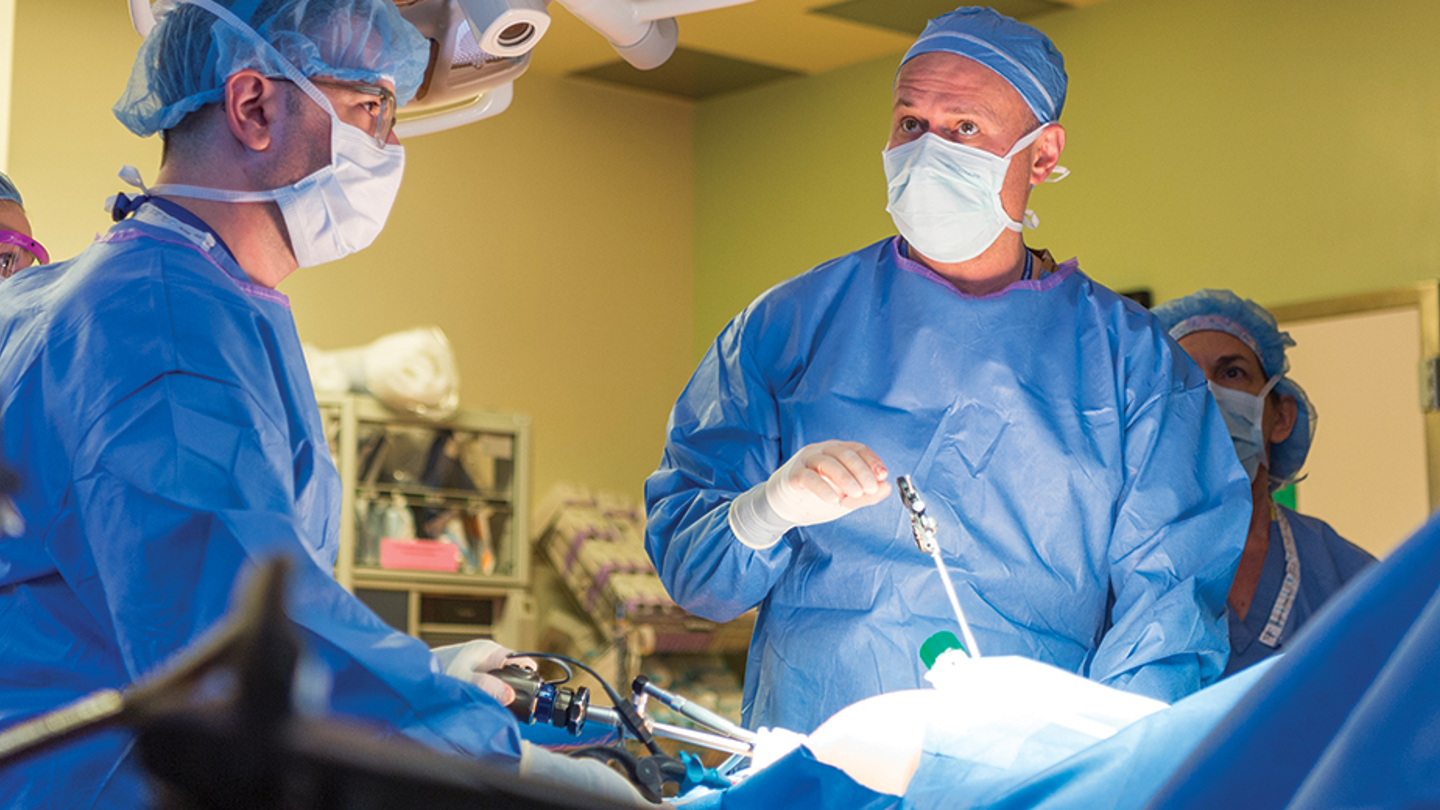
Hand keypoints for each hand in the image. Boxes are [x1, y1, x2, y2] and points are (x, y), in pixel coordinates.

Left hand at [433, 639, 536, 704]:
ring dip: (501, 691)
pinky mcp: (471, 671)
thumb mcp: (465, 681)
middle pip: (512, 670)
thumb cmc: (437, 673)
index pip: (520, 659)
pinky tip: (488, 703)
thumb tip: (511, 695)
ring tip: (501, 706)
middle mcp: (486, 653)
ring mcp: (478, 662)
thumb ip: (487, 687)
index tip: (534, 693)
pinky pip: (489, 681)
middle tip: (516, 706)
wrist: (413, 674)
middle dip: (516, 687)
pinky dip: (491, 692)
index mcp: (488, 650)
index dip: (529, 676)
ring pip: (501, 677)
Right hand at [765, 440, 891, 524]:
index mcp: (836, 452)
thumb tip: (887, 488)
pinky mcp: (793, 475)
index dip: (872, 461)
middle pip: (845, 454)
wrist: (784, 507)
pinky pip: (809, 478)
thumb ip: (867, 494)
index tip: (882, 476)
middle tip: (870, 489)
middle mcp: (822, 451)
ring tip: (856, 495)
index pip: (857, 449)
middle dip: (861, 472)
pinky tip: (834, 501)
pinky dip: (824, 489)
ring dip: (846, 479)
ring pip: (828, 463)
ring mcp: (806, 461)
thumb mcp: (847, 497)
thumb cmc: (817, 498)